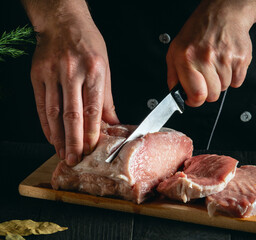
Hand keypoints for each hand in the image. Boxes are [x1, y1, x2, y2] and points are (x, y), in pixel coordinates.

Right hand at [24, 0, 118, 165]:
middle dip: (73, 141)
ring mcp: (52, 74)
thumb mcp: (105, 68)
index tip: (91, 149)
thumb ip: (107, 99)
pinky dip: (45, 124)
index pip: (93, 109)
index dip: (91, 133)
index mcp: (94, 71)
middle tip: (74, 159)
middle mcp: (72, 73)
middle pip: (72, 115)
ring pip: (54, 112)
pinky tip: (50, 136)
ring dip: (57, 137)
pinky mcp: (37, 75)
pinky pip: (41, 105)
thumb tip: (113, 123)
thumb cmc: (88, 44)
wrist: (64, 22)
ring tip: (61, 152)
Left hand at [166, 0, 255, 106]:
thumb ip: (173, 75)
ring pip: (225, 88)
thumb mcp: (175, 50)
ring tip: (216, 65)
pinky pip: (238, 82)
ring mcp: (225, 58)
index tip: (194, 98)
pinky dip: (233, 77)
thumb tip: (176, 94)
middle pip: (212, 96)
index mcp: (187, 58)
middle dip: (208, 91)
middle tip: (206, 78)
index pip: (196, 95)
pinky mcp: (241, 58)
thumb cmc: (198, 31)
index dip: (195, 101)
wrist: (222, 13)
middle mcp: (206, 58)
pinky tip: (226, 63)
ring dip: (220, 81)